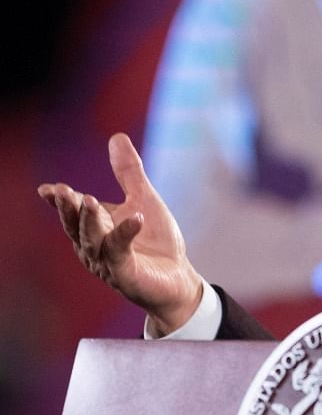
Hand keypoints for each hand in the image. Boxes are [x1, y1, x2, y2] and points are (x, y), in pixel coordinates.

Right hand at [37, 133, 203, 334]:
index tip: (50, 189)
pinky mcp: (126, 275)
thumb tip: (116, 136)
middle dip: (69, 209)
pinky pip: (120, 253)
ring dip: (90, 221)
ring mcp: (108, 262)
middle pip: (76, 226)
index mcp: (94, 228)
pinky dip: (125, 234)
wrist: (179, 278)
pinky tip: (135, 219)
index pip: (73, 211)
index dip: (60, 200)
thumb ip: (129, 172)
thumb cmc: (156, 241)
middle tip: (63, 192)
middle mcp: (94, 246)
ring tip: (91, 200)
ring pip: (92, 240)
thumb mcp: (143, 199)